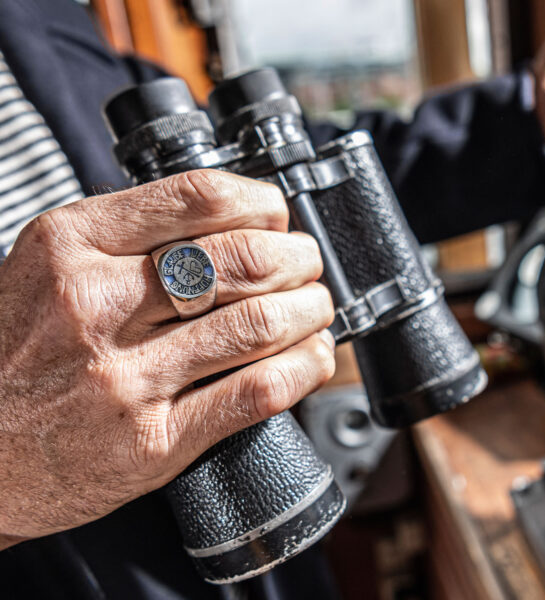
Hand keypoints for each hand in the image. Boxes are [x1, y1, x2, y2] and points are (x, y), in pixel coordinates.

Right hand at [0, 170, 334, 548]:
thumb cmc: (15, 354)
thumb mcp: (50, 269)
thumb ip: (129, 240)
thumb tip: (230, 222)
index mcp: (72, 245)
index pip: (200, 198)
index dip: (262, 202)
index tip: (278, 215)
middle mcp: (96, 306)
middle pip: (244, 260)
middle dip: (298, 257)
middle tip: (306, 264)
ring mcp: (125, 378)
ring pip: (260, 324)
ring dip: (310, 310)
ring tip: (316, 308)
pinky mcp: (152, 442)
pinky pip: (255, 393)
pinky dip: (303, 369)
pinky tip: (312, 358)